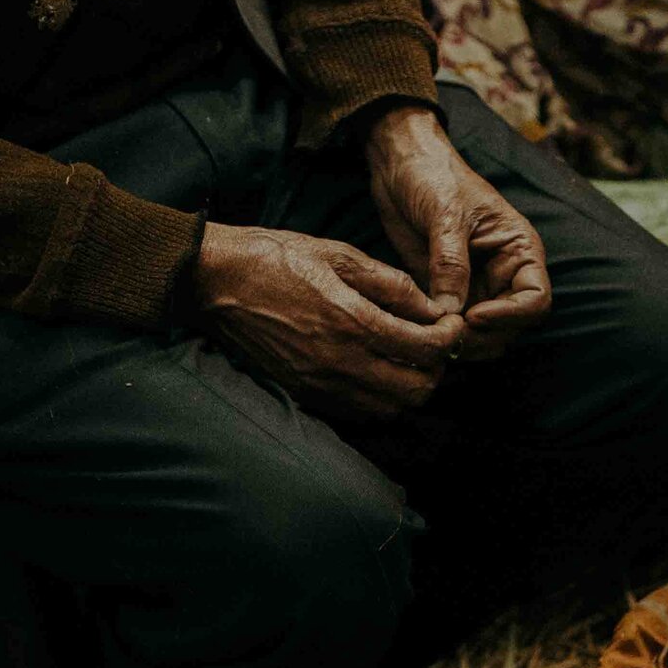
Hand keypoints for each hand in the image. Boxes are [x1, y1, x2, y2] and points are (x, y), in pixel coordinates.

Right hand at [194, 223, 464, 418]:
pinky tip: (377, 370)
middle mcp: (341, 362)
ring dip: (409, 387)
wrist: (216, 283)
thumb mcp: (339, 254)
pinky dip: (380, 398)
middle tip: (433, 344)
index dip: (451, 338)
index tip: (452, 324)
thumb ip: (391, 284)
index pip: (426, 348)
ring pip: (390, 408)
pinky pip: (360, 413)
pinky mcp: (305, 395)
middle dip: (436, 368)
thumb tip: (432, 307)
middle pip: (416, 390)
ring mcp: (321, 384)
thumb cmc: (276, 258)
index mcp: (353, 321)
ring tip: (406, 358)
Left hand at [364, 104, 549, 359]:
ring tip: (432, 334)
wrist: (401, 165)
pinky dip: (441, 335)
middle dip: (483, 338)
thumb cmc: (434, 176)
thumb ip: (450, 262)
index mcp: (518, 250)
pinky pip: (453, 327)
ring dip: (463, 343)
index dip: (510, 316)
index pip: (536, 301)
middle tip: (447, 335)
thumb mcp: (445, 214)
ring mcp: (476, 288)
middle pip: (510, 328)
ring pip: (483, 336)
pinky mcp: (447, 295)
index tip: (473, 316)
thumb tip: (452, 310)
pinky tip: (420, 330)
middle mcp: (503, 275)